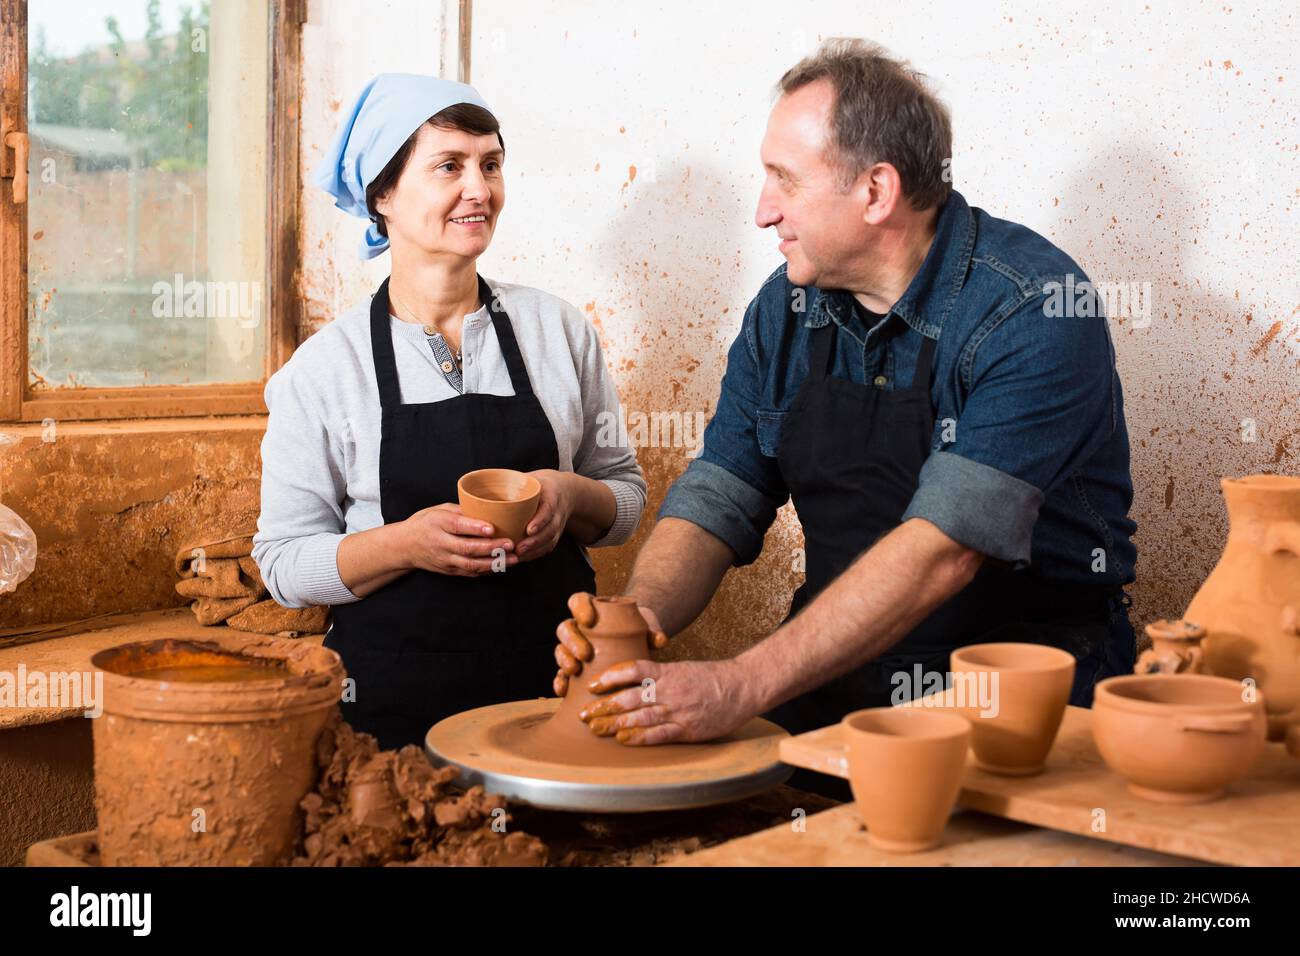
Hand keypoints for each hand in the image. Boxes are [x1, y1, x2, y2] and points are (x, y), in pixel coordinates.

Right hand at [402, 503, 516, 576]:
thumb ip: (461, 511)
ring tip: (513, 558)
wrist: (404, 546)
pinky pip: (469, 572)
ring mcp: (444, 560)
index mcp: (437, 524)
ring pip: (470, 564)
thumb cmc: (425, 522)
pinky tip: (501, 566)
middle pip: (467, 548)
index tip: (492, 528)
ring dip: (494, 563)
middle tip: (511, 544)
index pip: (457, 526)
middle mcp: (440, 544)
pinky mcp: (448, 571)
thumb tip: (488, 509)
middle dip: (491, 548)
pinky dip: (487, 570)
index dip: (475, 528)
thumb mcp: (439, 510)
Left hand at [514, 470, 576, 562]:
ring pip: (549, 541)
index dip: (540, 521)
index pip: (548, 509)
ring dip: (534, 551)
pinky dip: (535, 554)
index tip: (528, 529)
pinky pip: (547, 547)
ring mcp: (557, 525)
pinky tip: (521, 558)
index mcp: (551, 495)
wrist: (565, 491)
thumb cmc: (541, 484)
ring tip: (517, 556)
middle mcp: (557, 512)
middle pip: (550, 530)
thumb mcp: (531, 478)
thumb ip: (511, 482)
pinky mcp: (554, 534)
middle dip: (535, 541)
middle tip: (518, 548)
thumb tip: (479, 488)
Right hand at [552, 592, 668, 695]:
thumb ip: (652, 630)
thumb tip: (659, 640)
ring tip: (574, 671)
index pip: (578, 600)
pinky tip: (564, 691)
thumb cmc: (640, 629)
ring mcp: (573, 649)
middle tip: (585, 654)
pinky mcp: (574, 669)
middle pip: (565, 628)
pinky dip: (560, 682)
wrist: (640, 646)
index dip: (579, 608)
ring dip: (564, 660)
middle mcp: (579, 628)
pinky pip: (561, 675)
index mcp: (593, 609)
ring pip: (560, 650)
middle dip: (572, 641)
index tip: (589, 620)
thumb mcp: (647, 625)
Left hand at [577, 658, 754, 744]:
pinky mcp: (688, 729)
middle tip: (582, 713)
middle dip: (604, 706)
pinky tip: (624, 739)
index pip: (633, 670)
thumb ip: (660, 676)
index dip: (610, 677)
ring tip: (595, 728)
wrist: (743, 687)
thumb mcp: (683, 669)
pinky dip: (640, 736)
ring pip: (640, 716)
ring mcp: (678, 710)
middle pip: (630, 696)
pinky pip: (660, 733)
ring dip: (615, 723)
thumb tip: (634, 682)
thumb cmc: (712, 678)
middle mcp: (669, 690)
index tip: (592, 684)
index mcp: (668, 673)